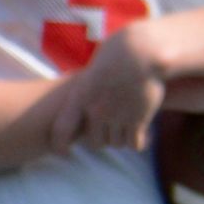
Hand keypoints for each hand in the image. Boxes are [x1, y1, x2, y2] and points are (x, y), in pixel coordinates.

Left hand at [30, 31, 166, 156]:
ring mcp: (117, 117)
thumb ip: (87, 87)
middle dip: (103, 138)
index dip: (60, 144)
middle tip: (110, 131)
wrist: (143, 52)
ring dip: (122, 138)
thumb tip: (84, 94)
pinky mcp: (138, 120)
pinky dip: (138, 141)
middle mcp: (97, 110)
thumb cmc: (119, 52)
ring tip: (128, 127)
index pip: (62, 129)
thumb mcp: (95, 68)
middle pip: (95, 142)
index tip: (64, 151)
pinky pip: (135, 144)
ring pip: (117, 143)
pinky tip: (142, 133)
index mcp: (80, 96)